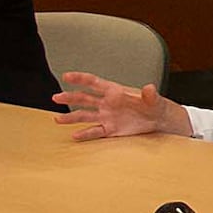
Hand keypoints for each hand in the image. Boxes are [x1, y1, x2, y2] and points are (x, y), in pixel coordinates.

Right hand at [53, 71, 190, 140]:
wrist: (157, 119)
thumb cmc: (154, 104)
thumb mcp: (153, 99)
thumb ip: (149, 94)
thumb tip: (149, 88)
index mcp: (114, 91)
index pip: (93, 83)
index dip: (80, 79)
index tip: (66, 76)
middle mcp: (106, 103)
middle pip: (84, 99)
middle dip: (70, 98)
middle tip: (55, 98)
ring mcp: (106, 116)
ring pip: (85, 116)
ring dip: (71, 117)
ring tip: (57, 119)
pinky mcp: (109, 129)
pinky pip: (94, 132)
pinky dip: (85, 134)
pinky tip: (74, 136)